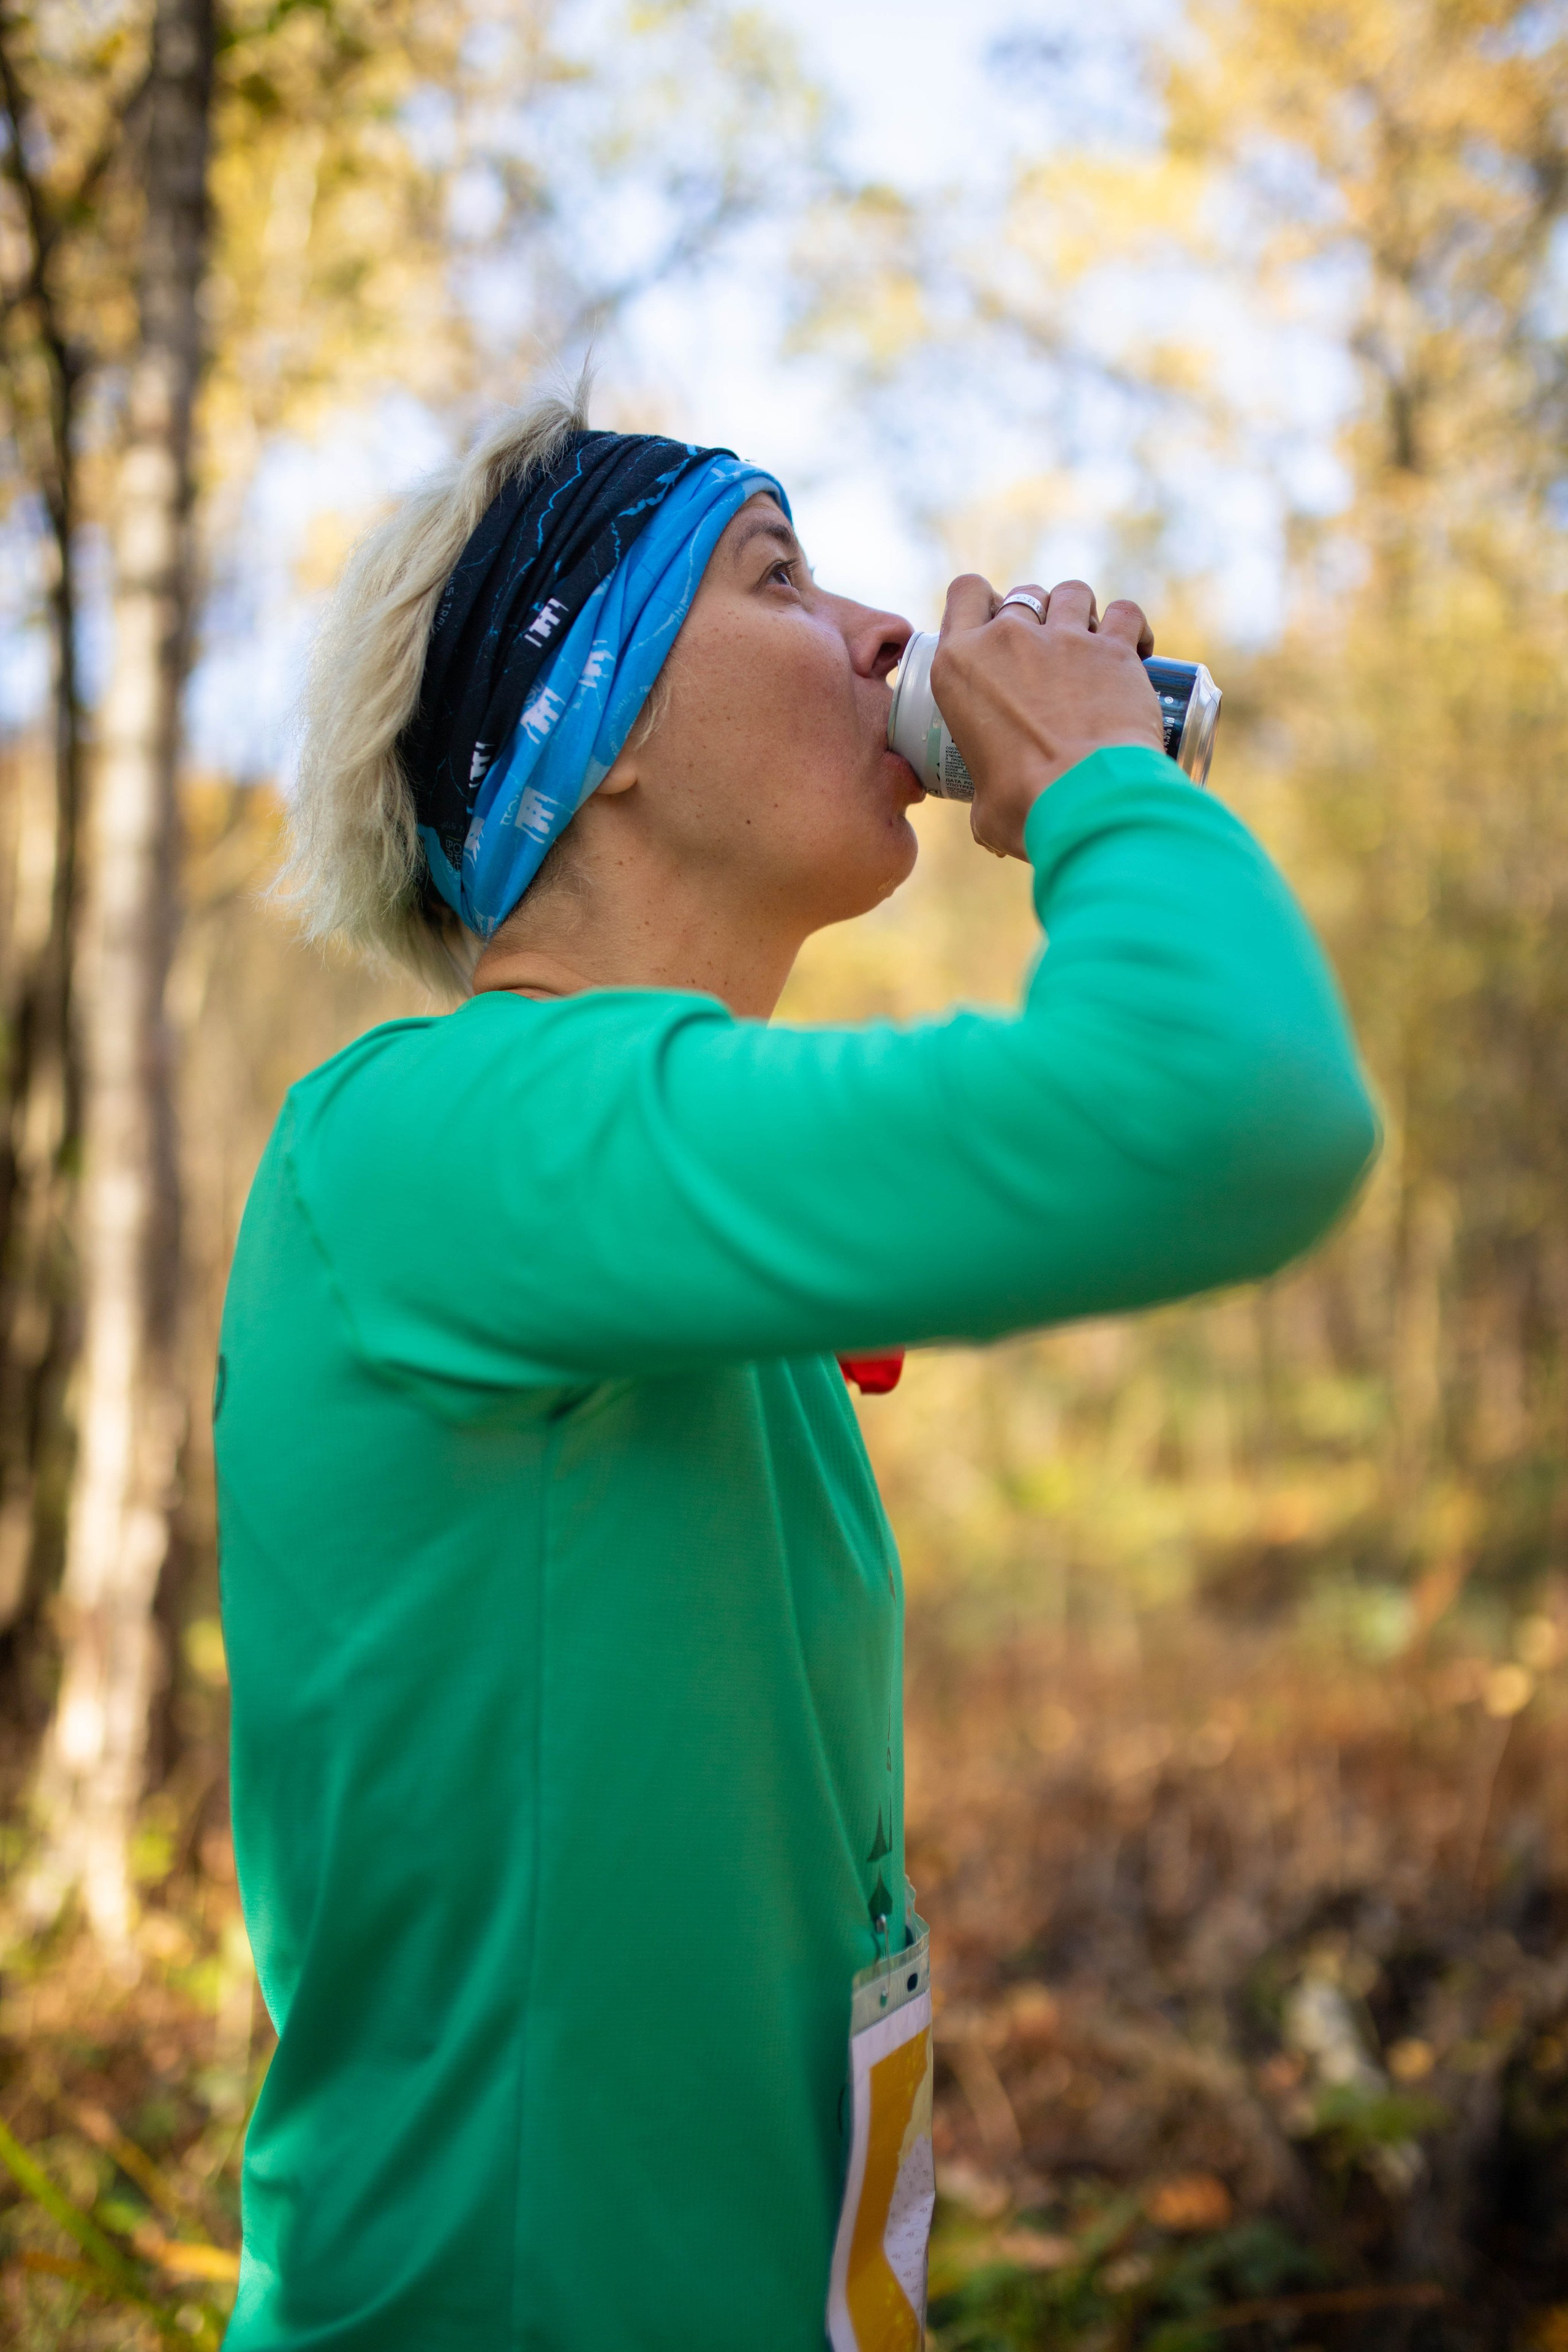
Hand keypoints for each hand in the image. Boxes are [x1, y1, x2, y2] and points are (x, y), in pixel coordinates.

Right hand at [930, 577, 1163, 859]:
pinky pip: (1125, 613)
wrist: (1086, 802)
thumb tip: (992, 816)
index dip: (984, 603)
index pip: (965, 593)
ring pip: (1072, 593)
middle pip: (1023, 595)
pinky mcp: (1113, 649)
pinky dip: (1132, 626)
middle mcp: (1008, 639)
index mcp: (960, 666)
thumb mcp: (984, 806)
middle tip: (1048, 655)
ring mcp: (1064, 638)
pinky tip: (1137, 649)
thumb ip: (983, 797)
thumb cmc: (1026, 808)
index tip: (998, 628)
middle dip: (1036, 616)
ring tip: (1091, 648)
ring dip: (1081, 613)